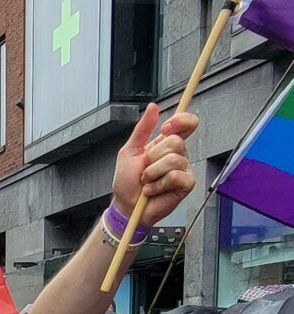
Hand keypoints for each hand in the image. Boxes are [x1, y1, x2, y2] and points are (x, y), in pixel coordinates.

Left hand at [112, 103, 197, 226]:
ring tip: (147, 182)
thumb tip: (153, 107)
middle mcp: (177, 155)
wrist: (126, 206)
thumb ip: (142, 129)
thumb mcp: (129, 151)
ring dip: (152, 173)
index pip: (185, 124)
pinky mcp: (186, 184)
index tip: (164, 128)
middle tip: (145, 170)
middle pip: (175, 142)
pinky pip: (176, 176)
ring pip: (173, 159)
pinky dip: (159, 184)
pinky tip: (153, 190)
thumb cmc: (127, 183)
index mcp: (165, 145)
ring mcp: (183, 169)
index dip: (180, 121)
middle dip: (153, 157)